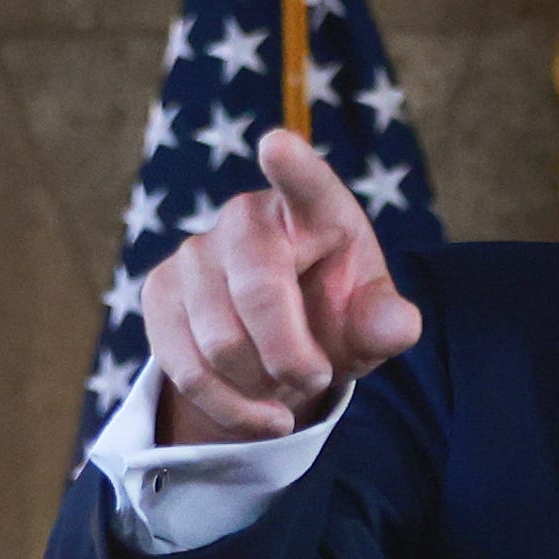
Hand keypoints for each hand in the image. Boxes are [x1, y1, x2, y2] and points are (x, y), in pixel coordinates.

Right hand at [138, 131, 419, 440]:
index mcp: (314, 209)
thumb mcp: (370, 324)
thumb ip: (387, 323)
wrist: (278, 348)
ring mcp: (195, 251)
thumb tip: (399, 325)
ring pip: (218, 343)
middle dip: (291, 357)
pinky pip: (183, 367)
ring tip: (285, 391)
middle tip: (316, 379)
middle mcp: (247, 216)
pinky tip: (257, 413)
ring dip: (259, 388)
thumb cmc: (335, 318)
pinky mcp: (159, 291)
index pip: (305, 184)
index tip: (277, 146)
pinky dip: (227, 407)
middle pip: (259, 292)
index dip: (292, 166)